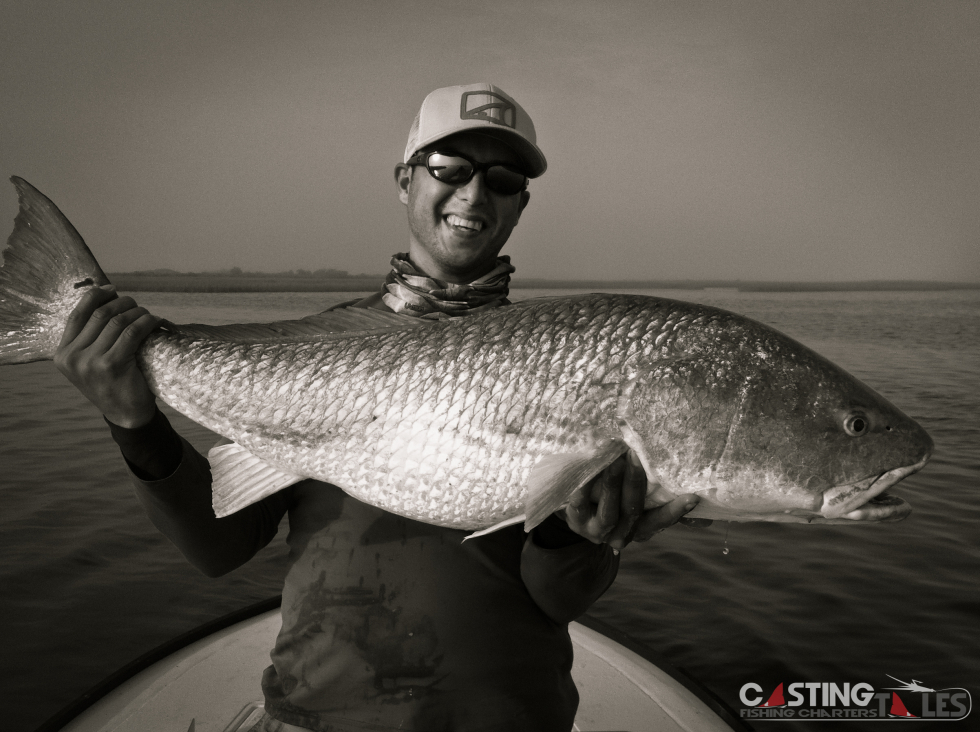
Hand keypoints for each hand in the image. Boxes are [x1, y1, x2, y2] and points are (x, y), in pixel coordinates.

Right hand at [54, 285, 162, 427]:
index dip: (95, 296)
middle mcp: (72, 357)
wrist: (126, 415)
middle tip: (136, 305)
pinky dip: (147, 322)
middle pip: (100, 314)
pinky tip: (156, 321)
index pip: (77, 314)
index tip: (113, 290)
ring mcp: (90, 362)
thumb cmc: (113, 383)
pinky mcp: (112, 365)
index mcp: (62, 354)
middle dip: (122, 303)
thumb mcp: (91, 361)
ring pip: (118, 321)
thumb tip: (106, 296)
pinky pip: (133, 332)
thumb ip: (91, 336)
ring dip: (137, 312)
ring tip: (147, 315)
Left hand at [563, 451, 710, 551]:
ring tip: (616, 459)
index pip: (661, 521)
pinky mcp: (575, 520)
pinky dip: (586, 485)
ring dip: (614, 483)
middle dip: (636, 482)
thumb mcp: (635, 503)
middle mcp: (621, 533)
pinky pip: (581, 503)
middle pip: (633, 509)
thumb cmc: (612, 501)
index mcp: (640, 528)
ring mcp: (597, 530)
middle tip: (637, 455)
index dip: (676, 511)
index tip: (693, 497)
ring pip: (610, 510)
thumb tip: (701, 497)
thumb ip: (661, 498)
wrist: (575, 513)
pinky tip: (590, 466)